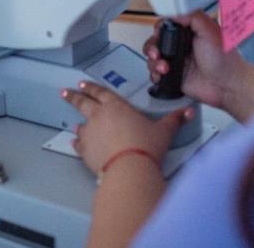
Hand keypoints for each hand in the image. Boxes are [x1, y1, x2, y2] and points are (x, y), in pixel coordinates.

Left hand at [61, 81, 192, 175]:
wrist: (129, 168)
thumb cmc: (146, 146)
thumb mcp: (164, 131)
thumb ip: (174, 120)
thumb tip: (188, 112)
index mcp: (117, 107)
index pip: (101, 93)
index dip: (92, 88)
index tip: (83, 84)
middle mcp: (100, 117)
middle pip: (83, 103)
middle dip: (74, 97)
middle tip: (65, 92)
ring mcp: (90, 134)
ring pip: (81, 125)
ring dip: (78, 124)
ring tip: (75, 124)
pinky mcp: (86, 151)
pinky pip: (79, 145)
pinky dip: (77, 143)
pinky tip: (76, 143)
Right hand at [144, 11, 240, 108]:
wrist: (227, 86)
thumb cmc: (225, 60)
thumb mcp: (210, 30)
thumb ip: (193, 16)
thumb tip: (175, 11)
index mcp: (189, 31)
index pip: (166, 25)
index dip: (159, 29)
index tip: (159, 34)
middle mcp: (181, 45)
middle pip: (156, 41)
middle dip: (152, 47)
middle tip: (157, 53)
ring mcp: (176, 61)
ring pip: (153, 58)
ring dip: (154, 62)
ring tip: (164, 67)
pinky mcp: (173, 76)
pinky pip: (156, 74)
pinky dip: (155, 75)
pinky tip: (163, 75)